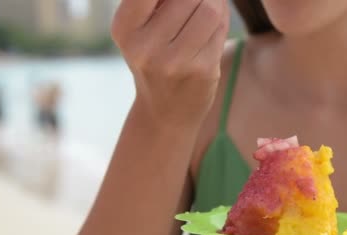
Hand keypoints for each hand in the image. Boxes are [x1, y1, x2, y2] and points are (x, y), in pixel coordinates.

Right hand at [111, 0, 228, 126]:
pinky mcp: (202, 71)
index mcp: (124, 28)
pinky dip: (223, 19)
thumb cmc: (154, 58)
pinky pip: (220, 31)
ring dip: (215, 2)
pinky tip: (216, 22)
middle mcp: (144, 46)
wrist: (165, 112)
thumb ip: (157, 2)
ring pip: (209, 11)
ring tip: (211, 5)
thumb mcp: (139, 30)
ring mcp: (174, 62)